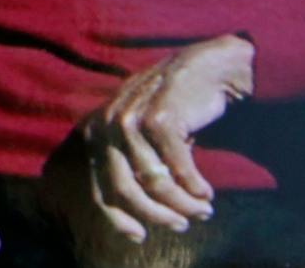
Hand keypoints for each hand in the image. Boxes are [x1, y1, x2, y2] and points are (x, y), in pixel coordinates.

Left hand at [74, 34, 254, 241]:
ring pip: (155, 183)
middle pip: (124, 190)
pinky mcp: (161, 120)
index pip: (97, 186)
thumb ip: (129, 163)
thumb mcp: (141, 133)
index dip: (116, 218)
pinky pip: (178, 170)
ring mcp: (131, 120)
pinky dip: (195, 187)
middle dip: (155, 215)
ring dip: (183, 204)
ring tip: (203, 209)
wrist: (207, 69)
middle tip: (180, 225)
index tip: (138, 237)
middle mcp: (107, 124)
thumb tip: (130, 217)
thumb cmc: (174, 109)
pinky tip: (206, 192)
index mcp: (96, 130)